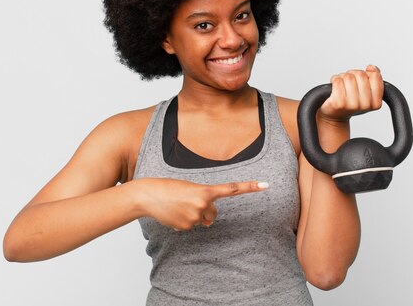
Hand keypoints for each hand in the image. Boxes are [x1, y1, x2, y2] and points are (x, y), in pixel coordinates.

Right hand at [136, 178, 267, 230]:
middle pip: (213, 213)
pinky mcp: (185, 227)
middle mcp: (203, 204)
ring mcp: (194, 217)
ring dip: (193, 215)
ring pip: (202, 221)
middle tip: (187, 201)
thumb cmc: (167, 188)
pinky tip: (173, 213)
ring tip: (178, 206)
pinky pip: (190, 226)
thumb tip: (208, 221)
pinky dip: (183, 221)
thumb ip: (204, 200)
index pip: (232, 189)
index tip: (266, 185)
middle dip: (204, 210)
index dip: (250, 187)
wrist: (147, 195)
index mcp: (205, 190)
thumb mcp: (189, 188)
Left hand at [318, 65, 383, 122]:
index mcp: (376, 102)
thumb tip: (371, 67)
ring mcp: (352, 105)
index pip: (375, 76)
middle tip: (348, 82)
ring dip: (343, 77)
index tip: (360, 80)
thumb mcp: (367, 92)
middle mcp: (365, 105)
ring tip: (342, 84)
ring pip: (349, 77)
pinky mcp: (338, 103)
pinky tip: (334, 86)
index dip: (366, 73)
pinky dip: (334, 79)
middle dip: (353, 74)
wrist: (335, 114)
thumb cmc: (351, 102)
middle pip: (361, 75)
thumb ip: (374, 78)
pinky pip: (337, 81)